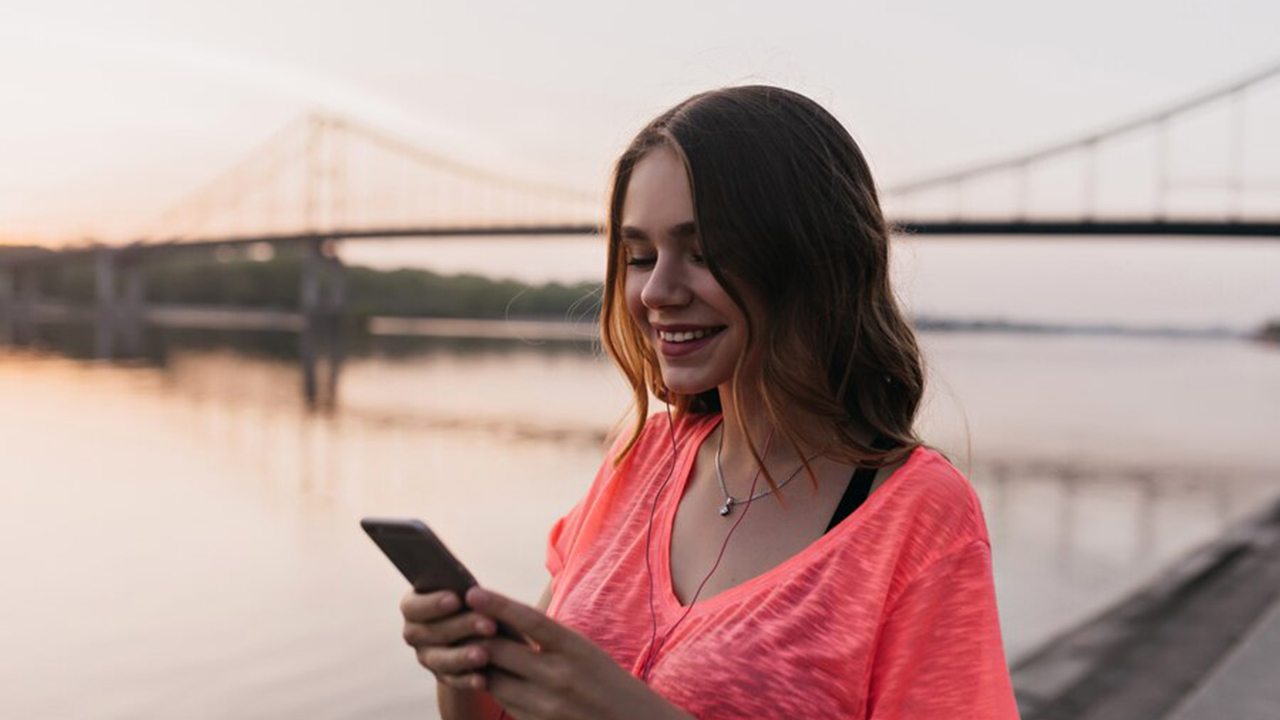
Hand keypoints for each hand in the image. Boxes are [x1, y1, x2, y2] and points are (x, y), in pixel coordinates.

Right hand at [401, 588, 498, 692]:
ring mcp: (427, 656)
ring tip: (484, 655)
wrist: (478, 627)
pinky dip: (466, 681)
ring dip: (462, 657)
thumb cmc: (470, 598)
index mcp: (413, 606)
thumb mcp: (464, 586)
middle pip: (430, 633)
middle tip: (489, 624)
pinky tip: (482, 680)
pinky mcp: (442, 675)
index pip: (412, 607)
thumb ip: (460, 585)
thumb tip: (470, 589)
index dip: (432, 604)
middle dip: (461, 627)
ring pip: (439, 659)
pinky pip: (452, 680)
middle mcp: (415, 633)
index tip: (456, 599)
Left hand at [463, 586, 695, 719]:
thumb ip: (552, 641)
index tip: (473, 592)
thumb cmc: (610, 685)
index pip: (529, 620)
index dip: (497, 604)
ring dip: (477, 665)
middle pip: (502, 651)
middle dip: (476, 636)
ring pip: (496, 680)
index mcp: (576, 648)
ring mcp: (548, 706)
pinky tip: (481, 678)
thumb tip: (509, 623)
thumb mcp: (588, 653)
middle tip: (454, 620)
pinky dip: (491, 689)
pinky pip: (505, 705)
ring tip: (459, 647)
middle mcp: (561, 675)